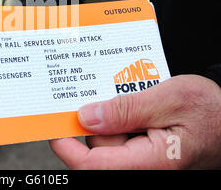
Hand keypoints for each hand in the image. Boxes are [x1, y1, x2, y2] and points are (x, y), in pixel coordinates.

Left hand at [50, 75, 220, 168]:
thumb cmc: (209, 110)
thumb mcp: (169, 100)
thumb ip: (126, 110)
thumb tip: (86, 116)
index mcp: (149, 161)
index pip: (94, 165)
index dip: (67, 147)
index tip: (53, 126)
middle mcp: (141, 165)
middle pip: (97, 147)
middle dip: (96, 119)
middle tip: (111, 93)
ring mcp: (141, 157)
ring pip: (106, 138)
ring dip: (111, 114)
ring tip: (133, 96)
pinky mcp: (141, 148)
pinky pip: (118, 133)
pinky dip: (118, 116)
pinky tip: (134, 102)